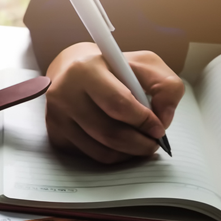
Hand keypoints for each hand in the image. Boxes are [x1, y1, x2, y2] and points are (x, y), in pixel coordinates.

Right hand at [44, 42, 183, 163]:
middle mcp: (65, 92)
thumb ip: (166, 86)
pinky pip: (90, 155)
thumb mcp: (145, 64)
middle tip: (153, 144)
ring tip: (140, 144)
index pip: (118, 104)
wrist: (71, 70)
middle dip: (140, 144)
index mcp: (86, 69)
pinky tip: (120, 144)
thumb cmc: (113, 68)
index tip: (159, 129)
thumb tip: (163, 119)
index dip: (144, 121)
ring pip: (100, 150)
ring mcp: (56, 115)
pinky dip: (112, 155)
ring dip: (128, 153)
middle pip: (109, 133)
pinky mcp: (55, 133)